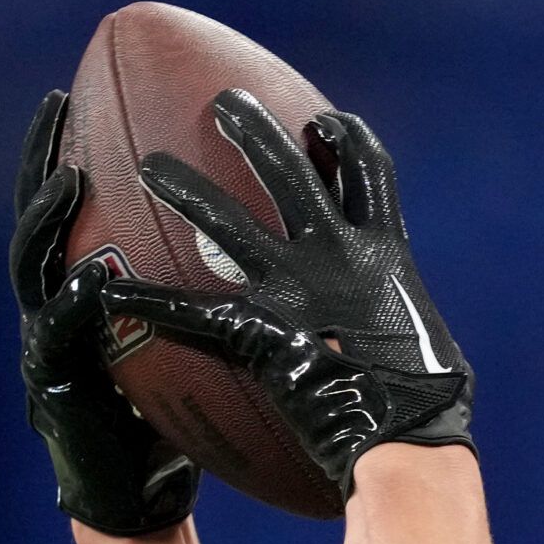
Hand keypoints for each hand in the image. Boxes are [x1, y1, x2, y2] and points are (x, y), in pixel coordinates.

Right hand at [13, 89, 198, 535]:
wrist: (140, 496)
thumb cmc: (168, 413)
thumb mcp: (189, 338)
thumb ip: (204, 290)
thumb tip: (280, 233)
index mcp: (90, 288)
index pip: (74, 205)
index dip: (69, 147)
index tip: (80, 90)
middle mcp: (58, 307)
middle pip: (40, 219)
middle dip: (41, 159)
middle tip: (56, 108)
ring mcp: (46, 345)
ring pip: (33, 269)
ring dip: (47, 221)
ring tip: (69, 180)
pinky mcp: (54, 390)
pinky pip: (61, 338)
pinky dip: (74, 305)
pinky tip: (92, 278)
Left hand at [99, 89, 472, 499]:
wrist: (405, 439)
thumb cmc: (429, 407)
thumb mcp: (429, 345)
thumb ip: (404, 323)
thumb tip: (418, 345)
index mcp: (386, 252)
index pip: (368, 171)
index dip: (345, 139)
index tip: (320, 122)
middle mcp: (339, 253)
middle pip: (292, 170)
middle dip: (256, 129)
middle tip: (224, 104)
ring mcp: (296, 287)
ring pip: (230, 221)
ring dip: (187, 188)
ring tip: (150, 166)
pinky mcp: (261, 330)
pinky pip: (192, 310)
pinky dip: (149, 301)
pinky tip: (113, 293)